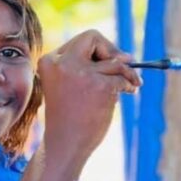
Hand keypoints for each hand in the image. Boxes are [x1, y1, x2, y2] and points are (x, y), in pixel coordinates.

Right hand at [37, 29, 140, 168]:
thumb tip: (127, 56)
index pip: (80, 41)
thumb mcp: (68, 85)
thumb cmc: (68, 118)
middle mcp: (62, 63)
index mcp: (49, 61)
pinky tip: (128, 93)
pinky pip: (123, 76)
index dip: (98, 49)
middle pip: (93, 36)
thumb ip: (87, 67)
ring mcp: (81, 74)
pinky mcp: (99, 86)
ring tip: (131, 85)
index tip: (106, 63)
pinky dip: (130, 84)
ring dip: (128, 72)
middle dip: (112, 49)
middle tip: (125, 64)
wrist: (64, 144)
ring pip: (114, 60)